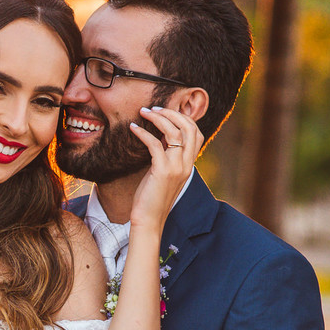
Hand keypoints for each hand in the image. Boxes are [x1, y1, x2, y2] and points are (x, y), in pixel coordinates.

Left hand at [128, 106, 202, 229]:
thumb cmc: (151, 198)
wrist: (149, 221)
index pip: (196, 133)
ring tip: (143, 112)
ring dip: (158, 118)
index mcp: (189, 164)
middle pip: (189, 128)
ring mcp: (176, 168)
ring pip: (174, 132)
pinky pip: (154, 144)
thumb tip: (158, 135)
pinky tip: (133, 128)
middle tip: (154, 108)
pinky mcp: (162, 171)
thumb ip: (165, 155)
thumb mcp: (162, 173)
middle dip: (172, 113)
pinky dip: (143, 133)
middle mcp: (186, 164)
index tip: (165, 112)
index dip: (183, 118)